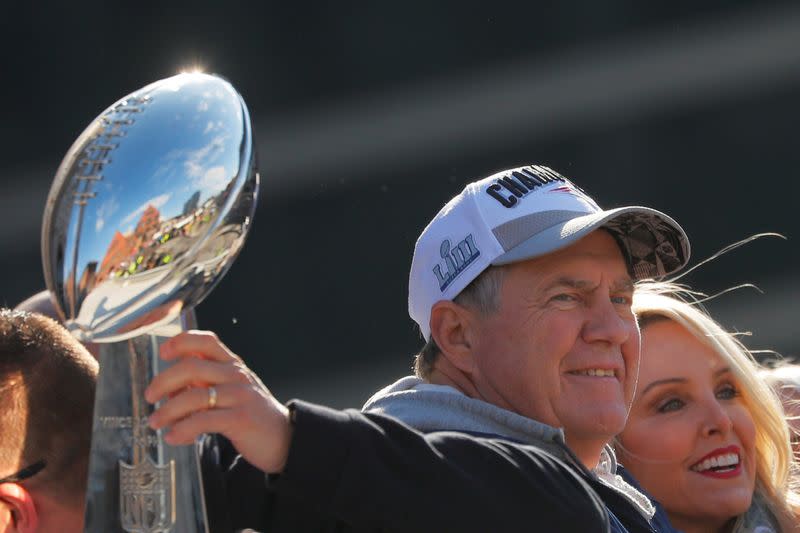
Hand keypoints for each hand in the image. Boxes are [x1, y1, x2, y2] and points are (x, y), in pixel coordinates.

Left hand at [144, 330, 291, 473]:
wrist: (285, 438)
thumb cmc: (252, 414)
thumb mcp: (232, 391)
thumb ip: (205, 384)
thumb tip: (170, 388)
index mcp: (232, 365)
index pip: (206, 341)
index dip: (182, 342)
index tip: (163, 352)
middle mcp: (236, 376)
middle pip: (192, 367)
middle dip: (163, 382)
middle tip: (151, 397)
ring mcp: (239, 396)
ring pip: (194, 396)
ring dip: (168, 411)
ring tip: (156, 422)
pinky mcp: (240, 419)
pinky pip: (203, 421)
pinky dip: (182, 430)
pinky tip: (175, 437)